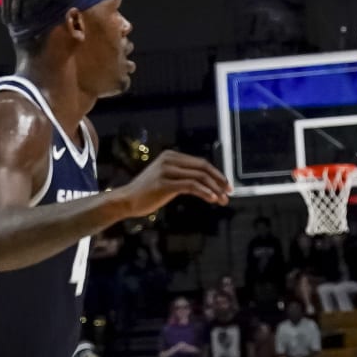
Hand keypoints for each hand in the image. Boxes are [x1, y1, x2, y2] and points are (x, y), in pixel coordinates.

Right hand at [112, 150, 231, 218]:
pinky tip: (212, 199)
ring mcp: (166, 170)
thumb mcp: (167, 179)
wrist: (126, 201)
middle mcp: (169, 160)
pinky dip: (204, 192)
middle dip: (219, 181)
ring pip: (199, 177)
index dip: (216, 174)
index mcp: (171, 156)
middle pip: (202, 168)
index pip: (200, 163)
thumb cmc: (147, 193)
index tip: (226, 186)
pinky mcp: (164, 183)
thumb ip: (183, 177)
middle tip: (229, 193)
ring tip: (223, 200)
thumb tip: (206, 183)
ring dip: (214, 189)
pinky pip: (190, 186)